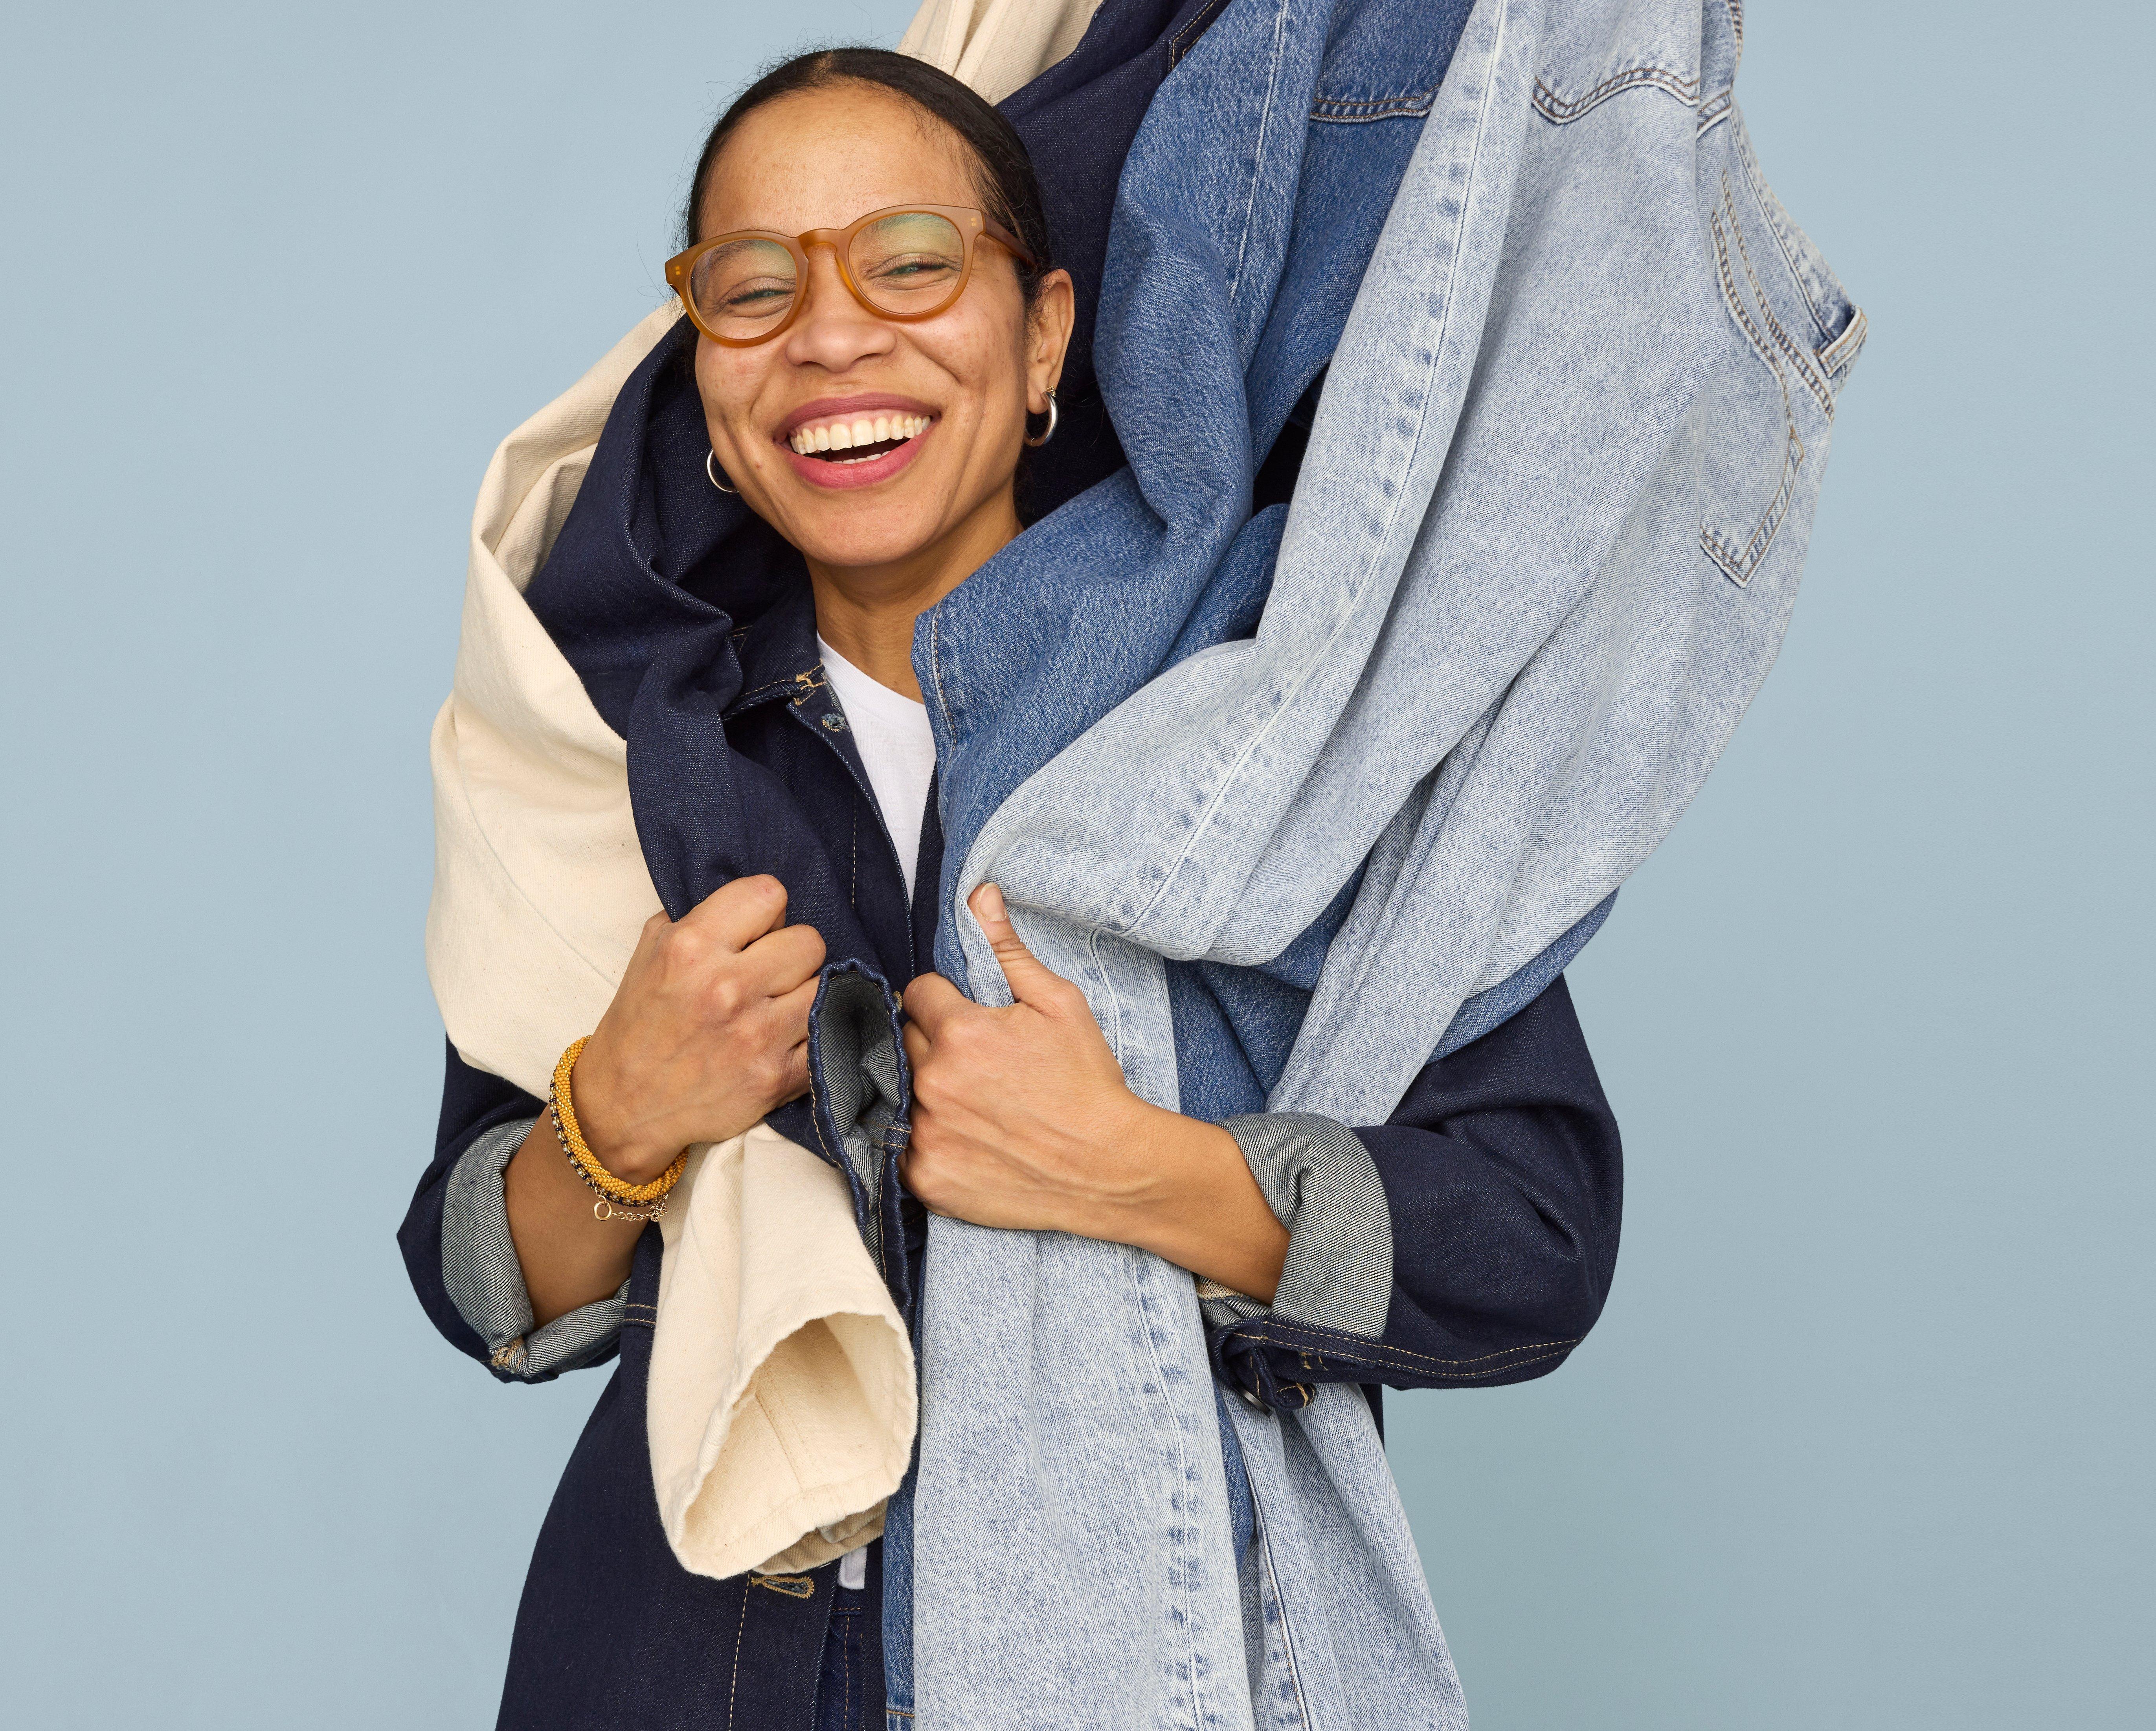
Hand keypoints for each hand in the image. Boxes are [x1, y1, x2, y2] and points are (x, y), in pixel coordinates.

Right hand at [570, 875, 825, 1181]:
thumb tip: (754, 908)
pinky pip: (827, 1037)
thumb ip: (700, 918)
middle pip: (810, 941)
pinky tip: (788, 1038)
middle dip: (792, 953)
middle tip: (770, 972)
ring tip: (777, 1006)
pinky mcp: (776, 1077)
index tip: (756, 931)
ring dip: (804, 995)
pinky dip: (813, 1037)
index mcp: (691, 947)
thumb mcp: (651, 953)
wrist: (624, 1106)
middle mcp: (727, 987)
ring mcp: (756, 1035)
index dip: (767, 912)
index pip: (770, 894)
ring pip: (825, 987)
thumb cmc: (639, 1025)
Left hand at [900, 885, 1289, 1299]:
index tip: (972, 1022)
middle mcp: (932, 1079)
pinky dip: (924, 1139)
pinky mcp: (923, 1176)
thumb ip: (1008, 949)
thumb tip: (979, 894)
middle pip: (903, 1039)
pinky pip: (899, 1144)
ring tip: (973, 1101)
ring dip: (925, 1089)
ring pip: (898, 1089)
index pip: (918, 993)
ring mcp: (925, 1131)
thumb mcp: (1059, 1004)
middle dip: (933, 1043)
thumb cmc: (1088, 1083)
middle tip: (979, 1064)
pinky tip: (963, 1137)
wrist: (1108, 1167)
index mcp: (960, 1031)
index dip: (945, 1003)